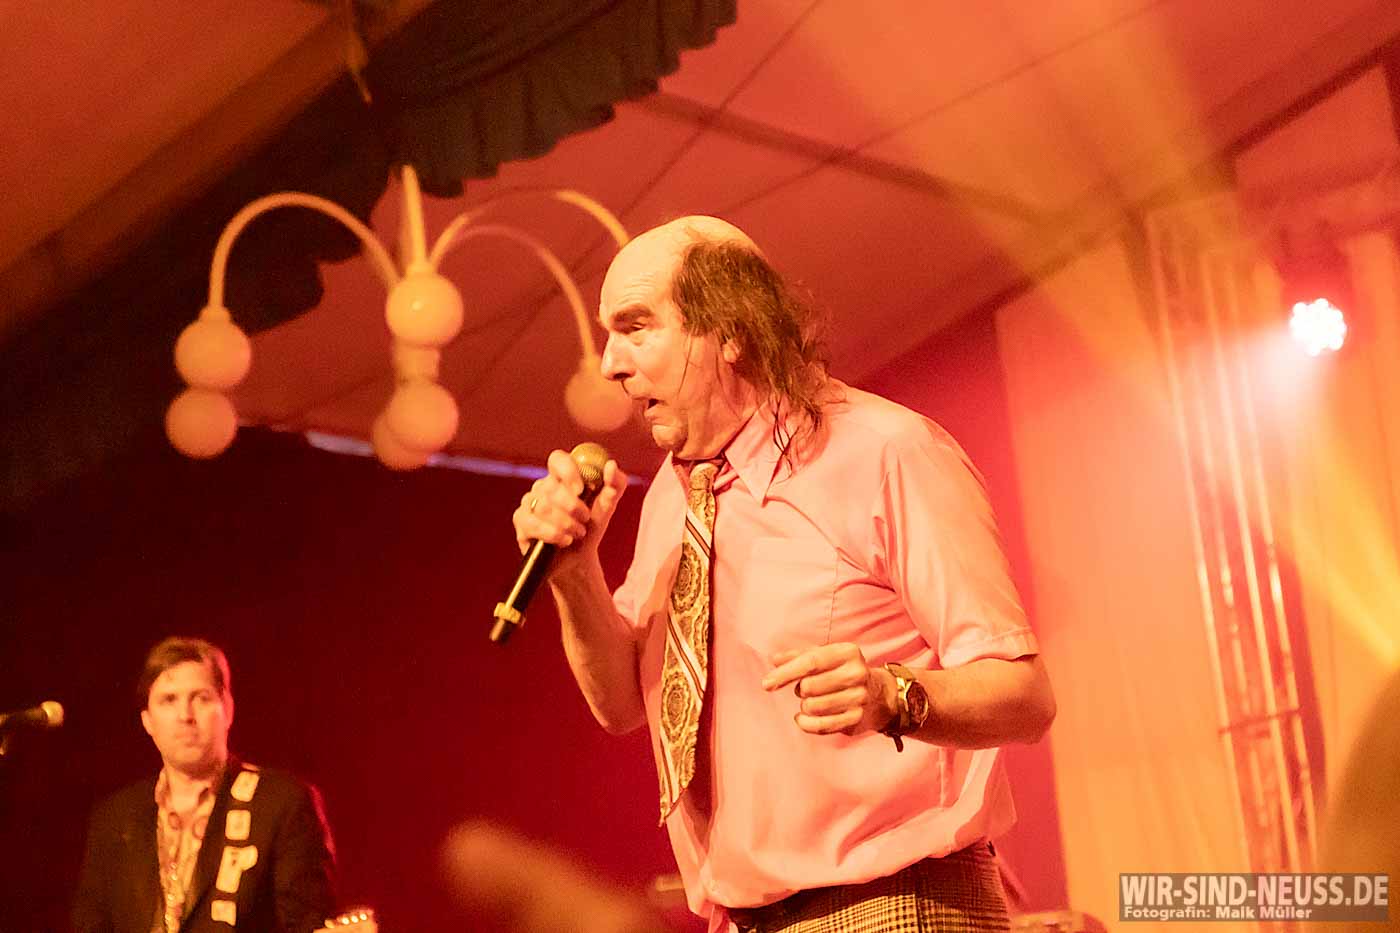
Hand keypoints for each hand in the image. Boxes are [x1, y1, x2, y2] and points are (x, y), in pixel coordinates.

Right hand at [512, 450, 628, 567]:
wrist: (578, 560)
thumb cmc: (591, 528)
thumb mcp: (607, 507)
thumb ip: (615, 485)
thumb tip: (611, 465)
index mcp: (562, 477)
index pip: (558, 460)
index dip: (568, 471)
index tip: (581, 489)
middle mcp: (543, 487)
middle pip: (552, 488)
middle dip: (573, 507)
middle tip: (585, 520)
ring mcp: (529, 503)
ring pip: (543, 507)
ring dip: (566, 524)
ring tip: (578, 533)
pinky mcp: (521, 521)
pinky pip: (532, 523)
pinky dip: (553, 534)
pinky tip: (564, 541)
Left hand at [762, 643, 896, 736]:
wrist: (878, 695)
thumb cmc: (842, 671)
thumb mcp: (824, 656)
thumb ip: (797, 656)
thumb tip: (774, 659)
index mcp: (847, 652)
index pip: (810, 662)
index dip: (785, 673)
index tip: (766, 684)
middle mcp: (856, 673)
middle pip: (809, 686)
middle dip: (800, 690)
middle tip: (807, 688)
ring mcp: (859, 697)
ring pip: (812, 707)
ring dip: (804, 706)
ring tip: (812, 701)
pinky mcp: (856, 718)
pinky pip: (820, 726)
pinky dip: (805, 723)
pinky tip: (802, 718)